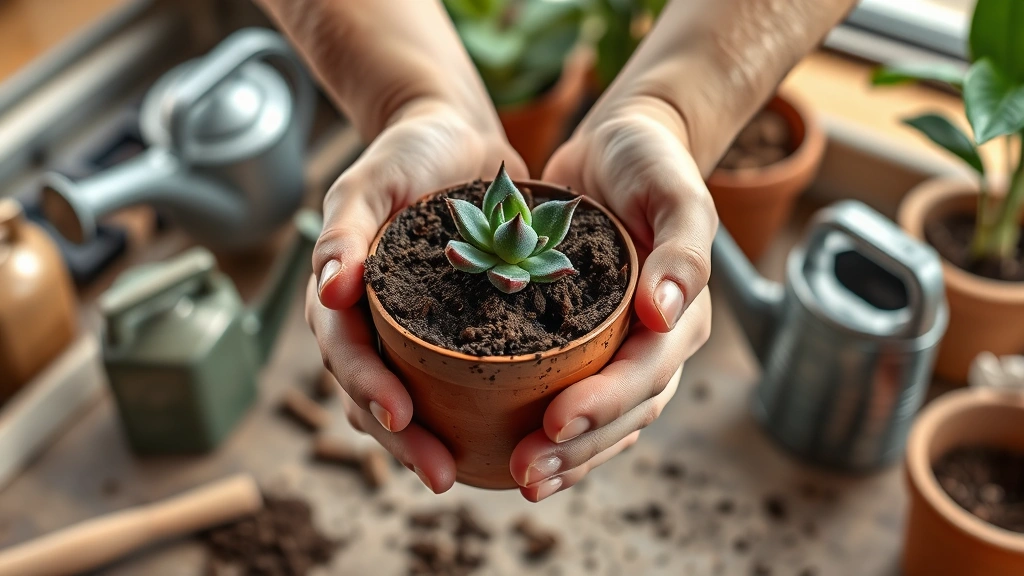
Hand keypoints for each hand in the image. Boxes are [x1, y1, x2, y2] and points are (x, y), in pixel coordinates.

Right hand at [307, 97, 527, 493]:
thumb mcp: (373, 180)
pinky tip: (503, 436)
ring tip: (467, 474)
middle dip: (403, 441)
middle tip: (441, 477)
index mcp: (345, 295)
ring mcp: (413, 332)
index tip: (402, 418)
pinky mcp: (456, 330)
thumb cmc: (408, 152)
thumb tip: (327, 289)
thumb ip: (346, 229)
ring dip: (431, 441)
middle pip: (373, 395)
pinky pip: (456, 380)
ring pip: (411, 399)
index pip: (345, 353)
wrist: (455, 136)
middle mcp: (374, 322)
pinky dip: (469, 412)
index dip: (368, 390)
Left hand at [509, 96, 715, 501]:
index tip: (554, 421)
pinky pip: (575, 399)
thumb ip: (682, 250)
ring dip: (566, 457)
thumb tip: (664, 316)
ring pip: (603, 423)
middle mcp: (656, 343)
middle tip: (525, 472)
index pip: (645, 375)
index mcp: (682, 315)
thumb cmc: (650, 162)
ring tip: (521, 481)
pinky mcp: (588, 344)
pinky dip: (554, 433)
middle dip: (578, 449)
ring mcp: (622, 349)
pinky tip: (513, 454)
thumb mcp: (674, 190)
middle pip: (625, 415)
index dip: (603, 404)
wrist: (621, 147)